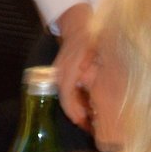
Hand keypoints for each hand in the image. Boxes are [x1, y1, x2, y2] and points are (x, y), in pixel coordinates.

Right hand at [53, 3, 94, 128]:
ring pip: (64, 97)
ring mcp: (57, 75)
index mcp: (67, 70)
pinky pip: (65, 91)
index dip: (73, 110)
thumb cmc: (88, 37)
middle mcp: (59, 74)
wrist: (76, 25)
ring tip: (86, 119)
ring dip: (75, 108)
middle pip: (64, 99)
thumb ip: (90, 69)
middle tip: (87, 126)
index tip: (81, 120)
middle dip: (75, 114)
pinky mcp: (59, 75)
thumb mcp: (93, 51)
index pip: (66, 95)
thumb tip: (89, 85)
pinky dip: (73, 101)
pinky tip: (83, 106)